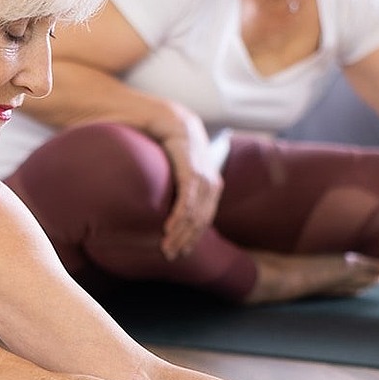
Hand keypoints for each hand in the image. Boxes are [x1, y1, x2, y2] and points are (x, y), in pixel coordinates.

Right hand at [156, 127, 224, 260]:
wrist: (177, 124)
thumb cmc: (177, 150)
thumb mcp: (185, 173)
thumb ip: (183, 191)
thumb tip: (172, 208)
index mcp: (212, 189)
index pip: (205, 220)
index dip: (193, 238)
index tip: (181, 252)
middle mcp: (212, 186)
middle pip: (200, 222)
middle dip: (185, 241)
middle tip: (170, 255)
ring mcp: (203, 181)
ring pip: (193, 216)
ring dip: (179, 234)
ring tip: (166, 247)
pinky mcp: (191, 174)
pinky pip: (186, 202)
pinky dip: (178, 218)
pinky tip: (168, 229)